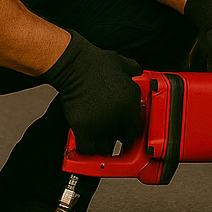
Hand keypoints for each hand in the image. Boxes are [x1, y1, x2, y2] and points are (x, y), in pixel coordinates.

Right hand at [44, 31, 143, 154]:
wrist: (73, 64)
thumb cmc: (95, 62)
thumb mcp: (121, 62)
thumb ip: (133, 69)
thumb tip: (138, 71)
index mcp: (129, 102)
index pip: (137, 128)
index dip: (132, 131)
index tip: (127, 131)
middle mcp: (117, 116)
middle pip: (124, 141)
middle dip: (120, 141)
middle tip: (114, 138)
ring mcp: (100, 123)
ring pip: (106, 148)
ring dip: (104, 146)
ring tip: (100, 141)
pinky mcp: (83, 127)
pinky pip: (87, 149)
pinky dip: (87, 150)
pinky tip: (86, 143)